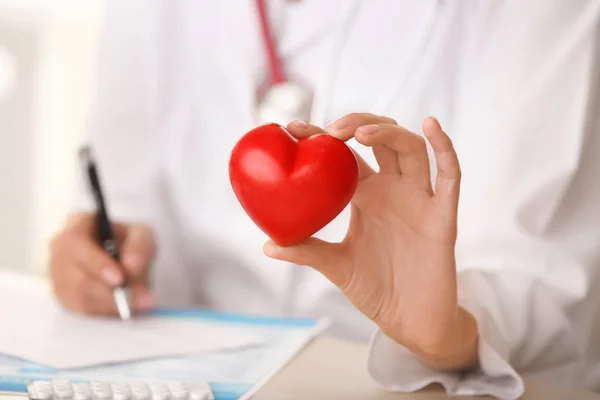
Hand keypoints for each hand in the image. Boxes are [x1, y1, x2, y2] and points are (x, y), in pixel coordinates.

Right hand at [49, 211, 156, 315]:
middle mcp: (59, 251)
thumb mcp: (143, 234)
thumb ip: (140, 245)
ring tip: (142, 303)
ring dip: (112, 305)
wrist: (126, 259)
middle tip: (142, 298)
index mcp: (75, 226)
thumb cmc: (129, 241)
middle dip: (109, 293)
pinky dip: (108, 312)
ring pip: (80, 299)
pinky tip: (128, 307)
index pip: (75, 244)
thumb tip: (131, 266)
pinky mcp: (64, 299)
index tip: (120, 278)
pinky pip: (83, 312)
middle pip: (76, 279)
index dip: (96, 263)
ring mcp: (58, 277)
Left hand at [264, 115, 478, 369]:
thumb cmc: (375, 289)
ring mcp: (419, 199)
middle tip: (332, 131)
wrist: (409, 320)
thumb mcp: (336, 266)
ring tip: (360, 134)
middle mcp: (392, 190)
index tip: (293, 128)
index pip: (343, 156)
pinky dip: (444, 148)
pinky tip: (430, 125)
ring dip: (388, 133)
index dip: (320, 137)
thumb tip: (267, 246)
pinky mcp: (442, 215)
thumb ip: (306, 251)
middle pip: (380, 140)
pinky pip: (450, 176)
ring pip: (411, 149)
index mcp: (365, 196)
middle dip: (357, 125)